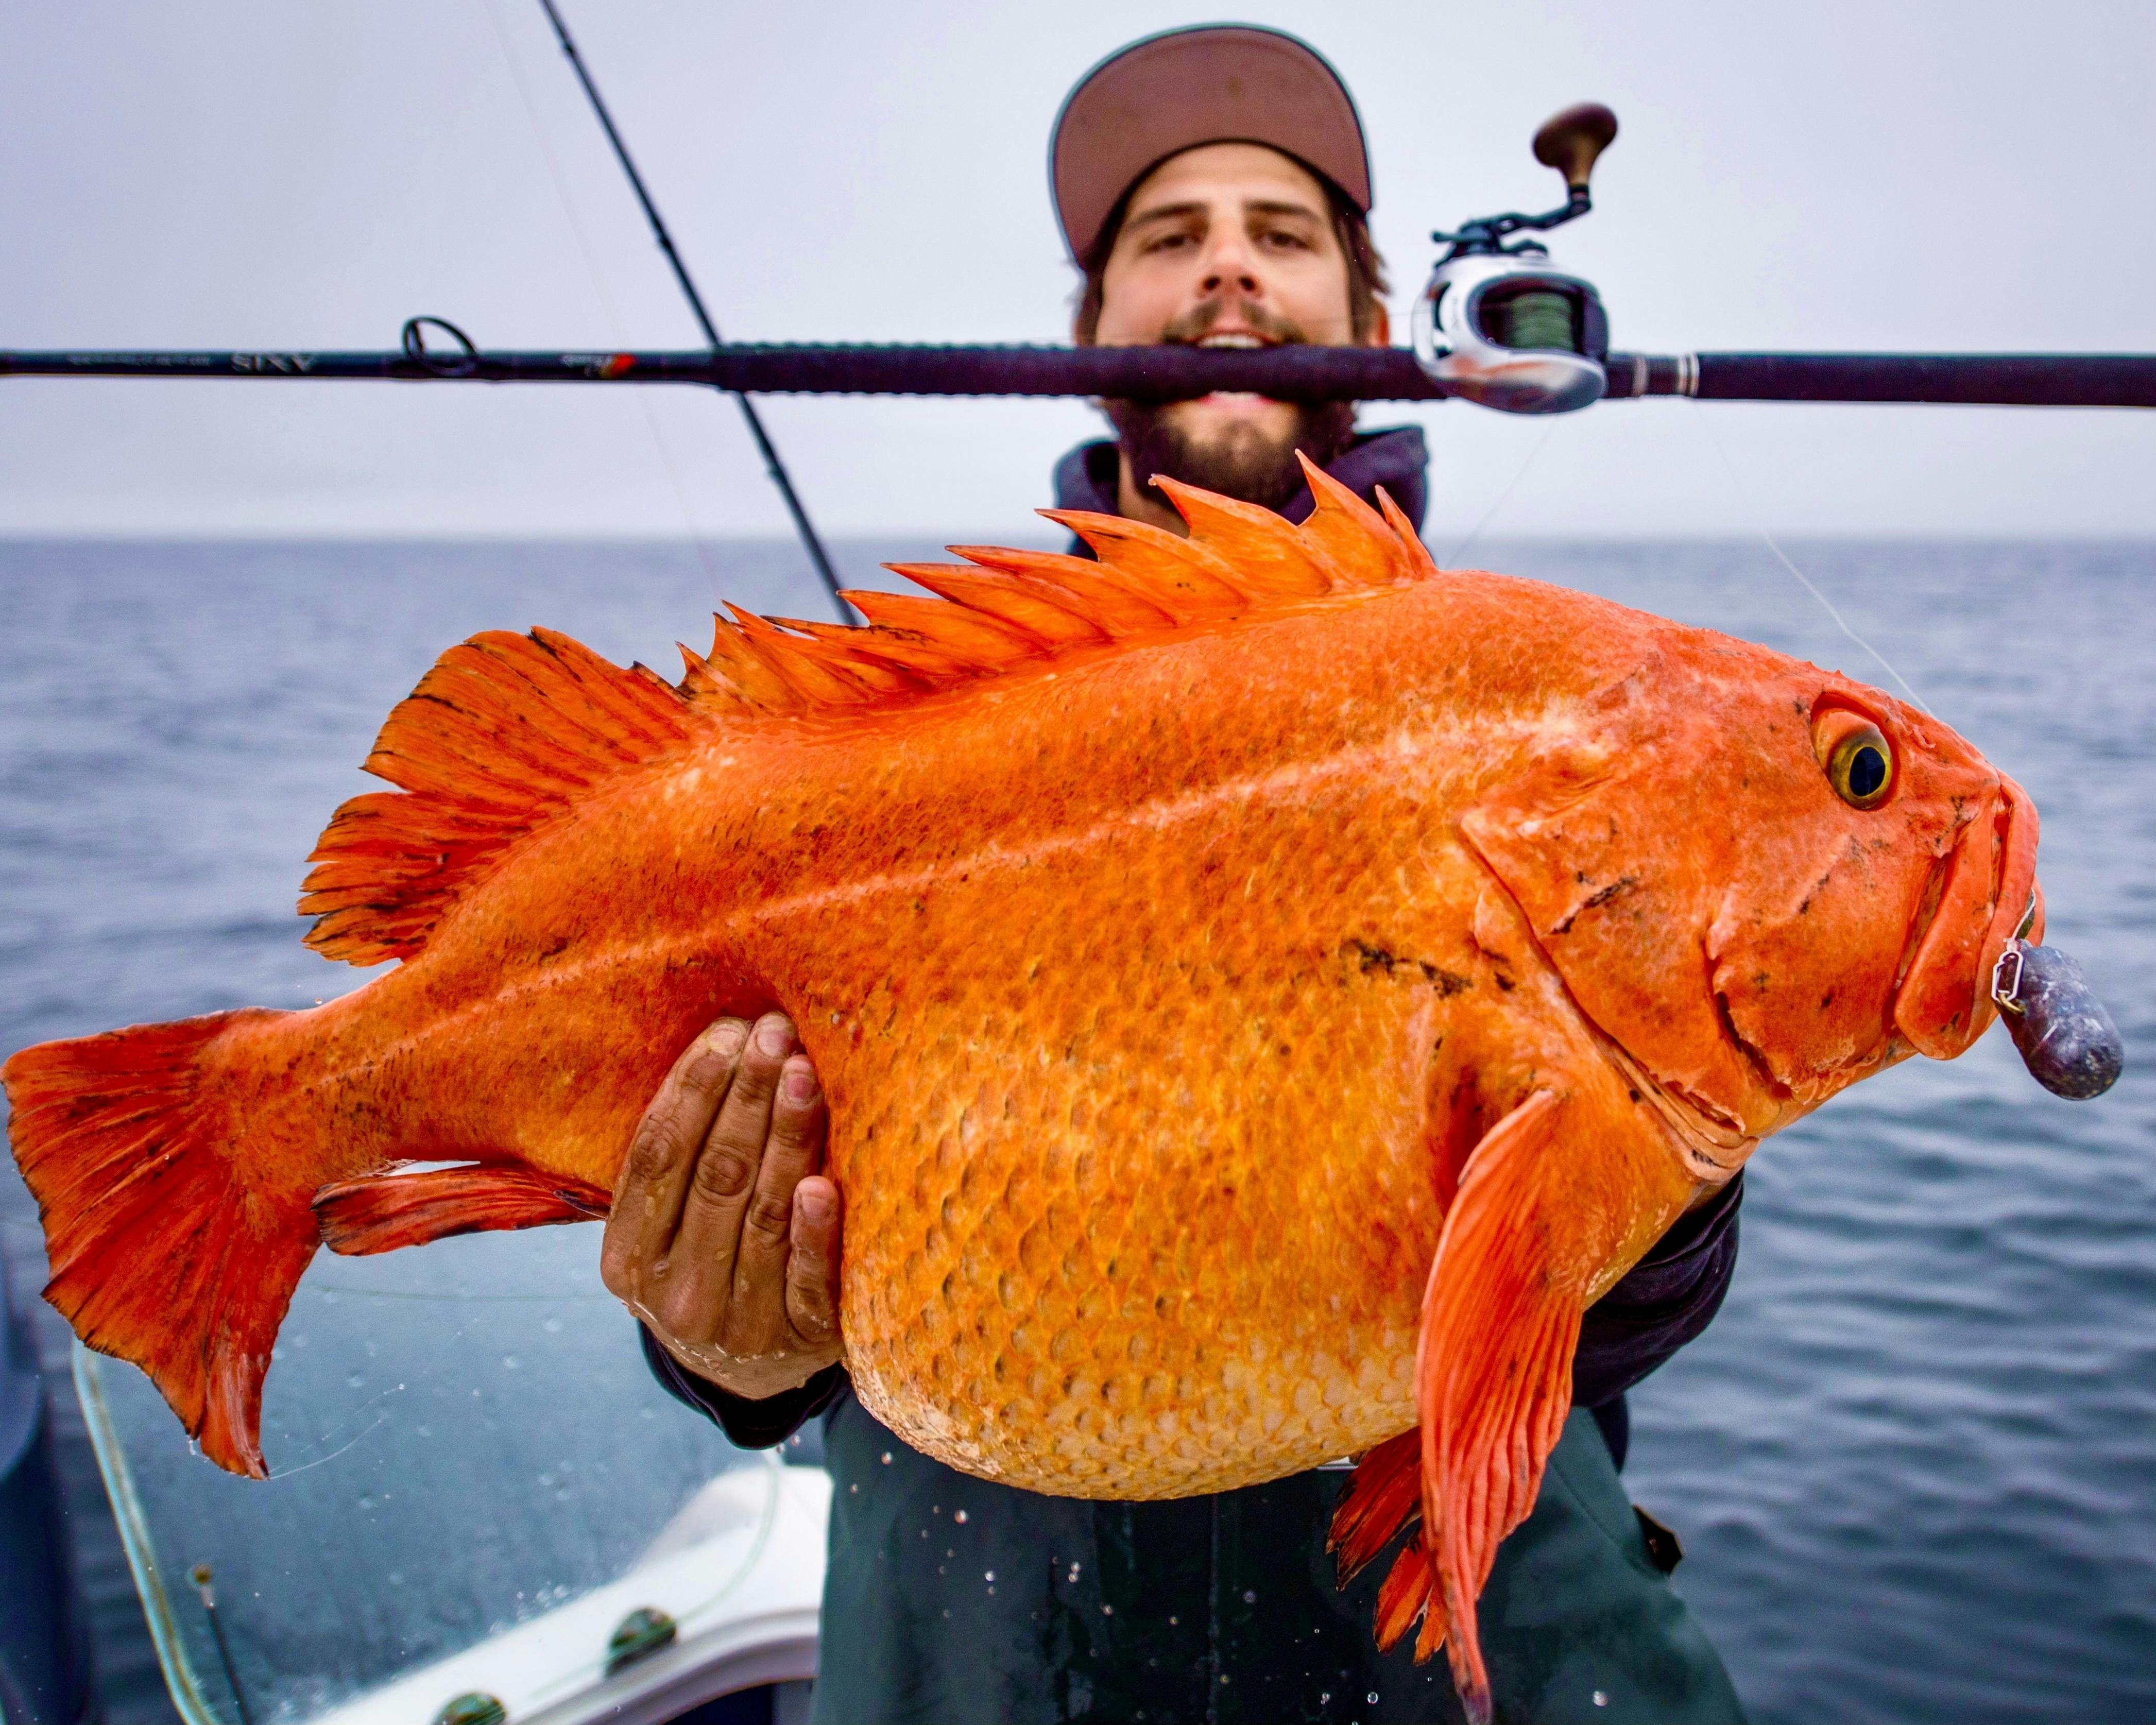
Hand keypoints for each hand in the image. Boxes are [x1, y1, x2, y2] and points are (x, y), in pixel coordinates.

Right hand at [602, 1012, 843, 1399]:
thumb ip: (681, 1160)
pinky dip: (814, 1232)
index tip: (728, 1033)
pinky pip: (808, 1281)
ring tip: (805, 1073)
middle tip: (777, 1033)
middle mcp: (673, 1293)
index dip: (692, 1090)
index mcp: (627, 1258)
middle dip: (746, 1096)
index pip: (657, 1157)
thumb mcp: (667, 1228)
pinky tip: (821, 1185)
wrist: (749, 1375)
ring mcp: (737, 1323)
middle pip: (713, 1176)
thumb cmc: (708, 1264)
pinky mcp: (800, 1341)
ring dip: (785, 1136)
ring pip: (762, 1213)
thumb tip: (725, 1043)